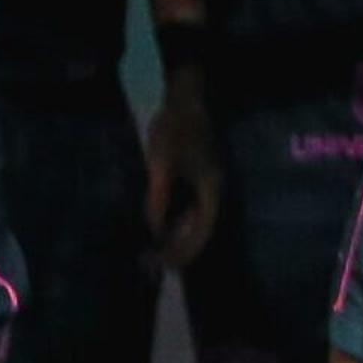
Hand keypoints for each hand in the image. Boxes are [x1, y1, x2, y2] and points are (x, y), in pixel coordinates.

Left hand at [144, 68, 223, 269]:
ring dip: (174, 237)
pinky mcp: (192, 180)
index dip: (185, 252)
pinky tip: (155, 228)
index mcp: (211, 191)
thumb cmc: (176, 129)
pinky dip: (171, 222)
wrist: (184, 97)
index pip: (202, 232)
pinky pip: (184, 209)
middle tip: (152, 264)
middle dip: (177, 249)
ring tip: (151, 252)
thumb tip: (153, 230)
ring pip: (191, 221)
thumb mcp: (163, 163)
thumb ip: (158, 198)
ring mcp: (202, 186)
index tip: (165, 265)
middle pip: (198, 231)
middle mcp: (210, 193)